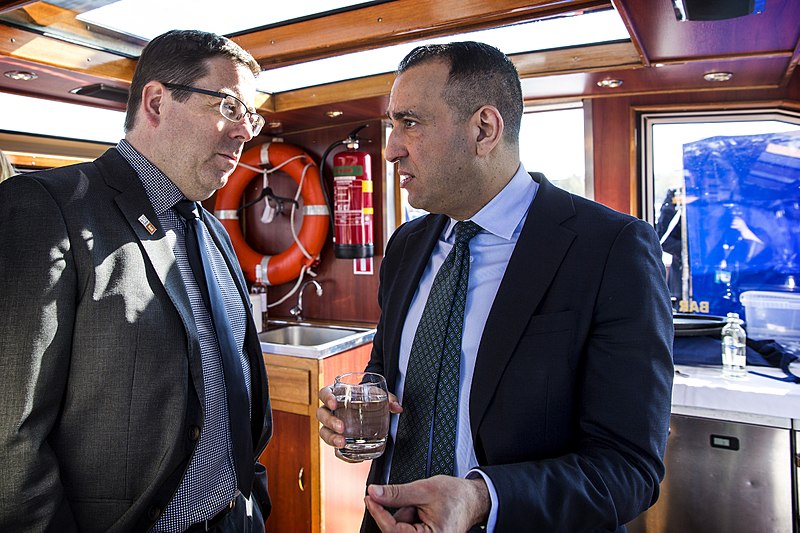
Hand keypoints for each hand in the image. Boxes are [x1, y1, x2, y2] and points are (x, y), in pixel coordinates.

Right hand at [316, 384, 401, 460]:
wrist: (370, 409)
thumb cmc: (370, 399)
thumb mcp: (379, 396)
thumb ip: (388, 399)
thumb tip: (398, 408)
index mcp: (337, 394)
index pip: (324, 393)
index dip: (327, 398)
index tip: (335, 403)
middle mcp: (331, 410)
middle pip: (322, 414)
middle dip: (330, 422)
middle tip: (341, 428)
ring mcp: (332, 427)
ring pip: (324, 433)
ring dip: (331, 439)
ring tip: (342, 444)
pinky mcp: (339, 440)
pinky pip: (336, 450)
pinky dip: (343, 455)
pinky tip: (353, 458)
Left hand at [364, 476, 489, 531]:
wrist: (472, 498)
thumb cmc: (456, 496)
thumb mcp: (425, 490)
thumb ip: (397, 493)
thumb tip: (374, 493)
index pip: (393, 530)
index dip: (379, 512)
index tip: (369, 498)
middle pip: (395, 530)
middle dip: (399, 511)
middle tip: (412, 497)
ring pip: (400, 528)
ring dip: (405, 513)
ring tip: (424, 503)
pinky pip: (406, 528)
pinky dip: (409, 516)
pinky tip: (421, 509)